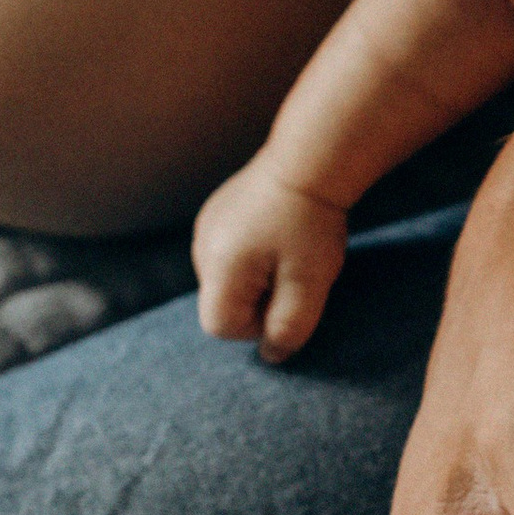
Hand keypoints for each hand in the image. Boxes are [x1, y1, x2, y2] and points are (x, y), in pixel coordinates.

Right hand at [193, 156, 348, 358]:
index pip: (221, 327)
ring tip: (289, 249)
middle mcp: (202, 247)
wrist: (312, 159)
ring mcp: (206, 227)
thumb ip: (289, 327)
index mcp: (218, 267)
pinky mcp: (217, 213)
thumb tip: (271, 355)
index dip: (257, 326)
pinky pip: (229, 254)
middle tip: (295, 271)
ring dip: (257, 278)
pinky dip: (253, 256)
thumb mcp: (309, 283)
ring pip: (226, 280)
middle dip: (259, 301)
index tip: (289, 297)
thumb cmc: (312, 223)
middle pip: (223, 304)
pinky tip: (279, 234)